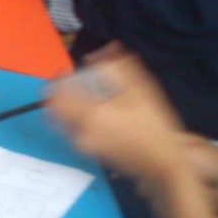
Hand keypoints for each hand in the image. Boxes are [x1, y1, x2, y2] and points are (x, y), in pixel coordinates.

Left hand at [45, 44, 190, 185]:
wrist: (163, 162)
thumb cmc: (152, 125)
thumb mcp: (139, 90)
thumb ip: (117, 67)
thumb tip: (94, 56)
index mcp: (89, 116)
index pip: (56, 96)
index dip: (59, 79)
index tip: (69, 71)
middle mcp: (80, 133)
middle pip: (54, 110)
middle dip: (62, 94)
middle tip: (79, 85)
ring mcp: (84, 146)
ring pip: (63, 121)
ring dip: (70, 106)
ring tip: (91, 98)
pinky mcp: (90, 153)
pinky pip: (74, 130)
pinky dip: (79, 118)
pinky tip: (100, 113)